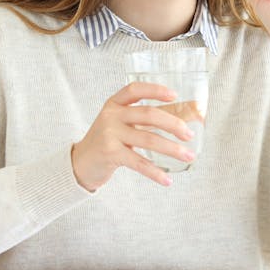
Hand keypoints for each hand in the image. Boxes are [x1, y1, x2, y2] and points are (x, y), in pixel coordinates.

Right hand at [71, 82, 195, 190]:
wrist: (79, 163)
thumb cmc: (107, 141)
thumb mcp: (120, 123)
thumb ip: (144, 118)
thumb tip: (183, 119)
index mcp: (114, 104)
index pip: (135, 90)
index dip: (155, 90)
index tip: (174, 95)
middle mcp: (111, 115)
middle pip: (148, 114)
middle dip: (173, 124)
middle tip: (189, 134)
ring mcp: (109, 134)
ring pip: (148, 139)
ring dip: (172, 149)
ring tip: (188, 156)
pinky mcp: (110, 153)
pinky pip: (139, 162)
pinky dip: (155, 172)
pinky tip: (167, 179)